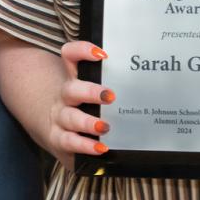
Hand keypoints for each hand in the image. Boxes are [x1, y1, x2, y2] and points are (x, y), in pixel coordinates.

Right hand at [46, 40, 114, 169]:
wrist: (51, 127)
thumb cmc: (82, 107)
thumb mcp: (90, 93)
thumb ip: (111, 85)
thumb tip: (147, 81)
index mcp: (72, 79)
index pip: (70, 56)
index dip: (82, 51)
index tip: (102, 54)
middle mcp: (64, 97)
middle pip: (71, 89)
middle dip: (90, 92)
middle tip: (110, 96)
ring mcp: (59, 118)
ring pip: (70, 117)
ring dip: (88, 122)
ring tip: (105, 126)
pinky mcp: (59, 139)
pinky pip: (70, 142)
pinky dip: (85, 146)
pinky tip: (100, 148)